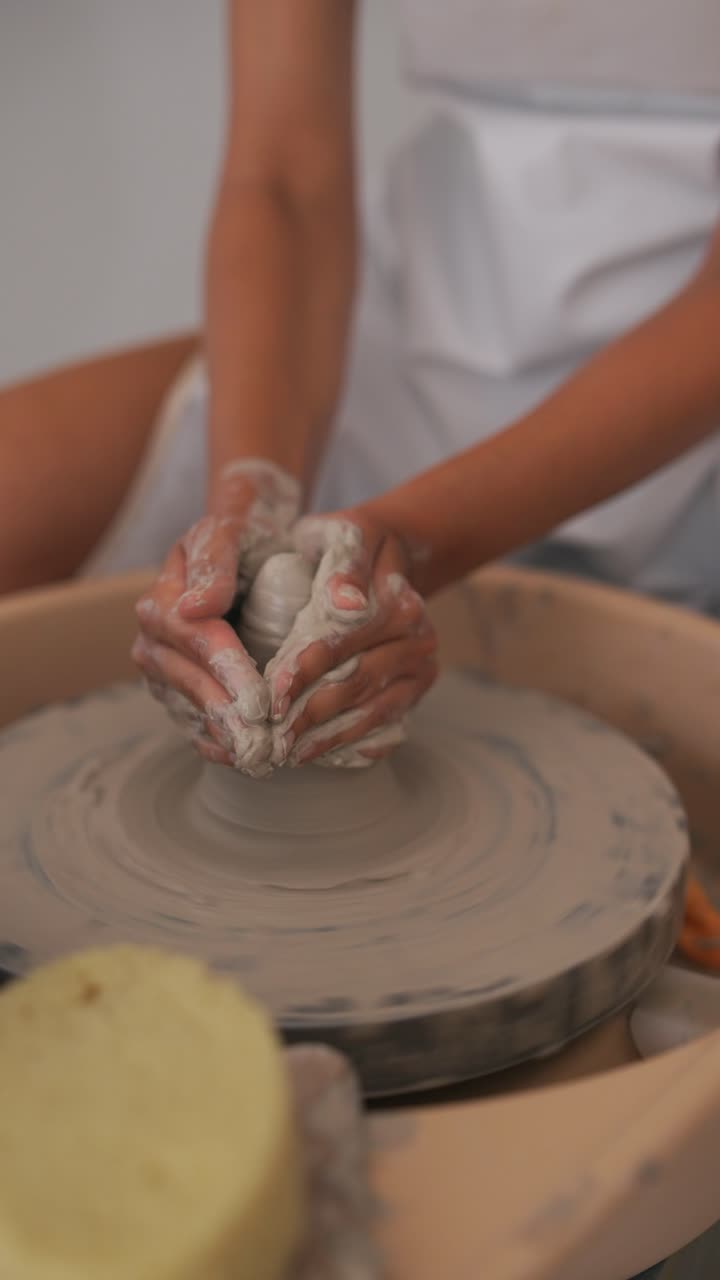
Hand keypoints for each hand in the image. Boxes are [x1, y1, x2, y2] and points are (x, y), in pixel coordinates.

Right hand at [131, 458, 299, 775]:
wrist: (248, 539)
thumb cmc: (243, 532)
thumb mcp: (230, 529)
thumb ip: (215, 562)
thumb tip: (197, 606)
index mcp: (164, 598)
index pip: (193, 639)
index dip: (227, 670)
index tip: (259, 699)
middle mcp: (154, 638)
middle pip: (188, 681)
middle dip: (227, 713)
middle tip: (263, 742)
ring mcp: (164, 669)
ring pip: (188, 708)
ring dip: (223, 736)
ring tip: (259, 759)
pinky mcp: (179, 691)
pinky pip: (191, 722)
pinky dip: (216, 743)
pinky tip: (242, 760)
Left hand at [266, 510, 437, 767]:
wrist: (392, 551)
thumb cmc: (353, 543)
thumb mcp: (346, 538)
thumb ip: (345, 567)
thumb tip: (346, 604)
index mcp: (398, 602)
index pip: (342, 644)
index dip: (304, 670)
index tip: (272, 695)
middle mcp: (418, 638)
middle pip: (355, 683)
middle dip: (310, 714)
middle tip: (272, 738)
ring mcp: (421, 667)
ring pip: (370, 711)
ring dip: (328, 737)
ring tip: (289, 755)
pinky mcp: (417, 688)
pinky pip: (388, 723)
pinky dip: (354, 744)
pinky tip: (320, 757)